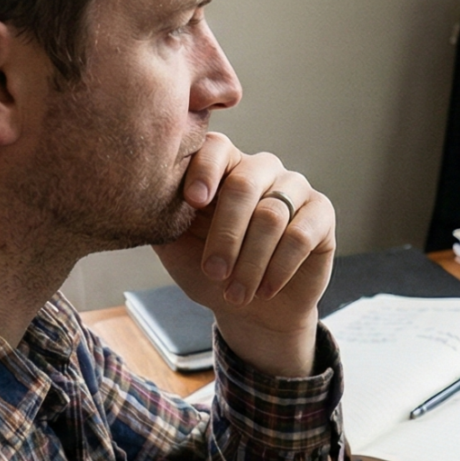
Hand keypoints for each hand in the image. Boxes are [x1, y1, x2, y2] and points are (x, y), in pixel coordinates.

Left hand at [155, 133, 335, 375]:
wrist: (252, 311)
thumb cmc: (211, 274)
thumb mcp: (176, 246)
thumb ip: (160, 216)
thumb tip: (138, 193)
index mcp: (222, 167)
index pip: (215, 148)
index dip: (204, 170)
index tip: (193, 202)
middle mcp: (260, 169)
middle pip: (244, 183)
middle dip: (226, 233)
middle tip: (214, 272)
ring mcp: (294, 188)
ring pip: (272, 214)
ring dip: (251, 260)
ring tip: (236, 293)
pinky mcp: (321, 213)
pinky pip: (301, 234)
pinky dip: (280, 266)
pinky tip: (265, 289)